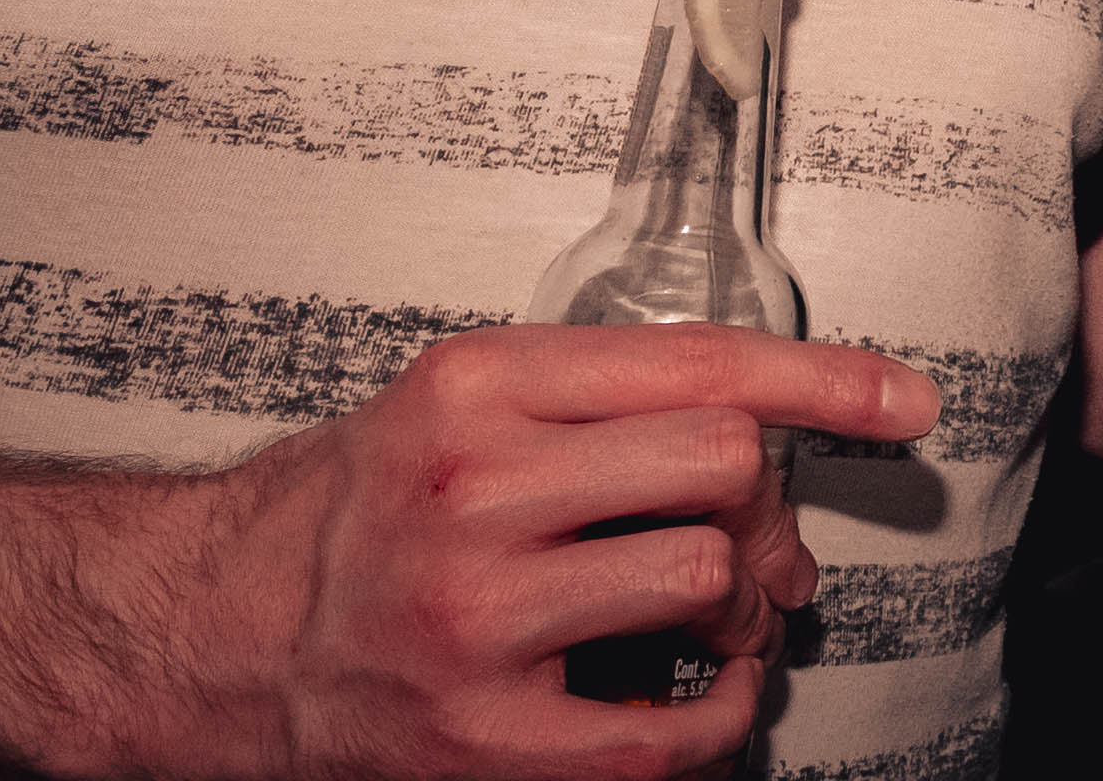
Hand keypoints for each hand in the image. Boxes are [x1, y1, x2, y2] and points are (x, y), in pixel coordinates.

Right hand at [130, 323, 939, 778]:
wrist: (201, 638)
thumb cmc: (339, 521)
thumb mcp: (453, 405)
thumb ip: (596, 404)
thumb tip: (768, 451)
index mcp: (476, 390)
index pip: (699, 362)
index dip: (827, 381)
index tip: (901, 401)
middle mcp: (473, 492)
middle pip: (723, 465)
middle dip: (765, 509)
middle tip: (756, 548)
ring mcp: (476, 619)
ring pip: (705, 582)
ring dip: (742, 614)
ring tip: (716, 627)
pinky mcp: (479, 739)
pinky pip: (668, 734)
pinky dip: (714, 722)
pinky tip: (695, 704)